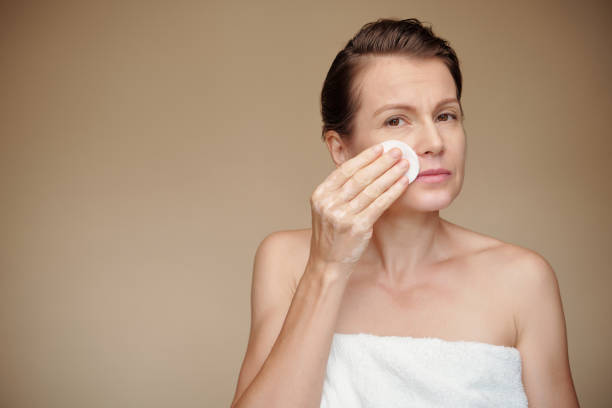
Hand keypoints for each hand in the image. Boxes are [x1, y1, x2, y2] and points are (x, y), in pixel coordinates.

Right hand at [308, 143, 410, 273]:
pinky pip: (379, 204)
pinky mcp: (357, 227)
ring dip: (391, 174)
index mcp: (320, 195)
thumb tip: (366, 168)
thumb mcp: (328, 209)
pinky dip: (393, 191)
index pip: (345, 170)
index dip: (365, 157)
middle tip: (397, 151)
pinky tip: (403, 183)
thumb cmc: (332, 235)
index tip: (380, 148)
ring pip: (371, 189)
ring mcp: (342, 216)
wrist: (327, 263)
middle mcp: (329, 203)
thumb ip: (340, 191)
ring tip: (405, 164)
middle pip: (360, 177)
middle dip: (381, 162)